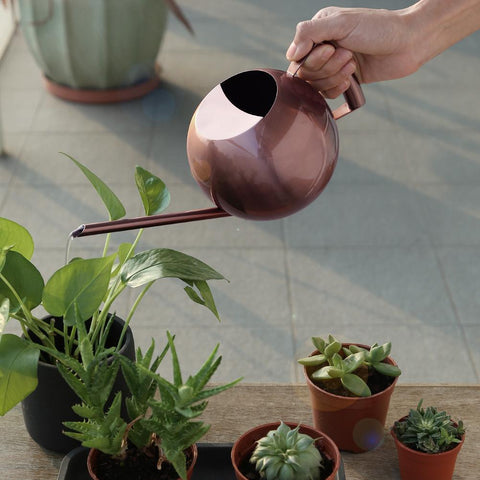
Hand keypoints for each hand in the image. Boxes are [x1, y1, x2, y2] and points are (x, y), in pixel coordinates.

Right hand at [286, 7, 419, 97]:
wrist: (408, 43)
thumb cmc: (378, 28)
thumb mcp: (341, 23)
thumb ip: (310, 33)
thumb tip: (290, 54)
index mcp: (318, 30)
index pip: (297, 57)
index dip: (312, 60)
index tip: (333, 49)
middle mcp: (322, 47)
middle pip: (306, 73)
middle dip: (327, 68)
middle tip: (348, 55)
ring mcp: (332, 65)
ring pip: (317, 85)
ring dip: (335, 77)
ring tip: (353, 65)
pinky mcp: (343, 79)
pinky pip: (327, 94)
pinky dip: (338, 88)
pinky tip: (351, 79)